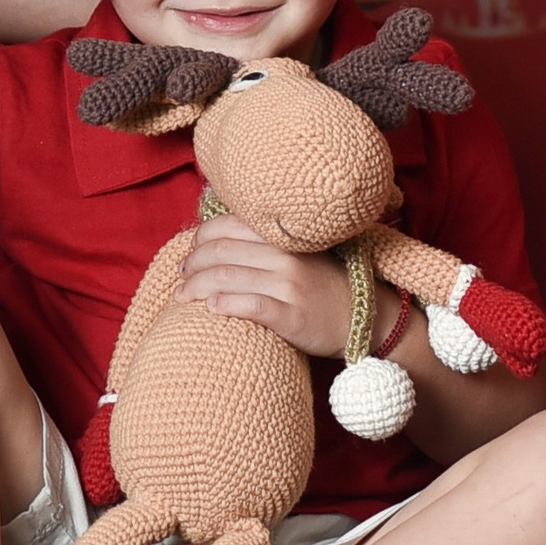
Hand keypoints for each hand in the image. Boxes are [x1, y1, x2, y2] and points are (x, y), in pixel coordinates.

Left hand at [175, 213, 358, 358]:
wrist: (364, 319)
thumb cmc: (323, 287)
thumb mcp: (299, 254)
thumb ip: (266, 244)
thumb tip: (216, 239)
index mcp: (283, 238)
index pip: (228, 225)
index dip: (200, 238)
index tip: (190, 252)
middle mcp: (285, 257)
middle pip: (221, 252)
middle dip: (192, 264)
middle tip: (181, 276)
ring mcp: (290, 286)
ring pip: (228, 278)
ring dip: (196, 286)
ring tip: (182, 296)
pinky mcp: (293, 316)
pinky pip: (251, 306)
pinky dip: (225, 304)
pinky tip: (210, 307)